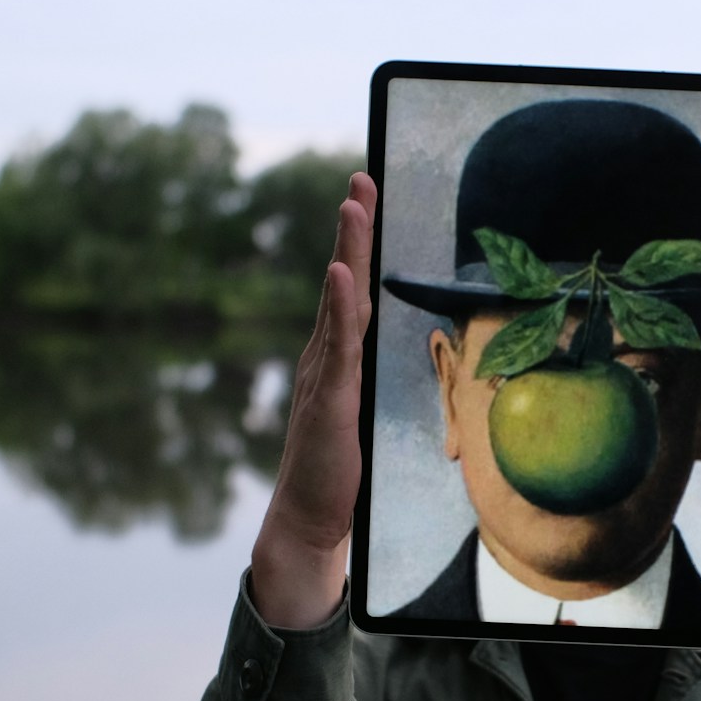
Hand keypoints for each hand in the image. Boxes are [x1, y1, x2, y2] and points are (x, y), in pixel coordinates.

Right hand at [249, 173, 376, 627]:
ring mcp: (324, 375)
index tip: (365, 198)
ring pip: (340, 303)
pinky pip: (337, 346)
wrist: (309, 520)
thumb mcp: (363, 416)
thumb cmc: (338, 472)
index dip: (359, 244)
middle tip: (360, 180)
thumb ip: (369, 383)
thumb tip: (391, 359)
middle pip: (343, 282)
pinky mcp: (330, 400)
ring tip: (353, 206)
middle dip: (352, 229)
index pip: (353, 290)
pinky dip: (338, 306)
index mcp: (337, 359)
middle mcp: (325, 357)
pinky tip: (342, 274)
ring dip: (348, 251)